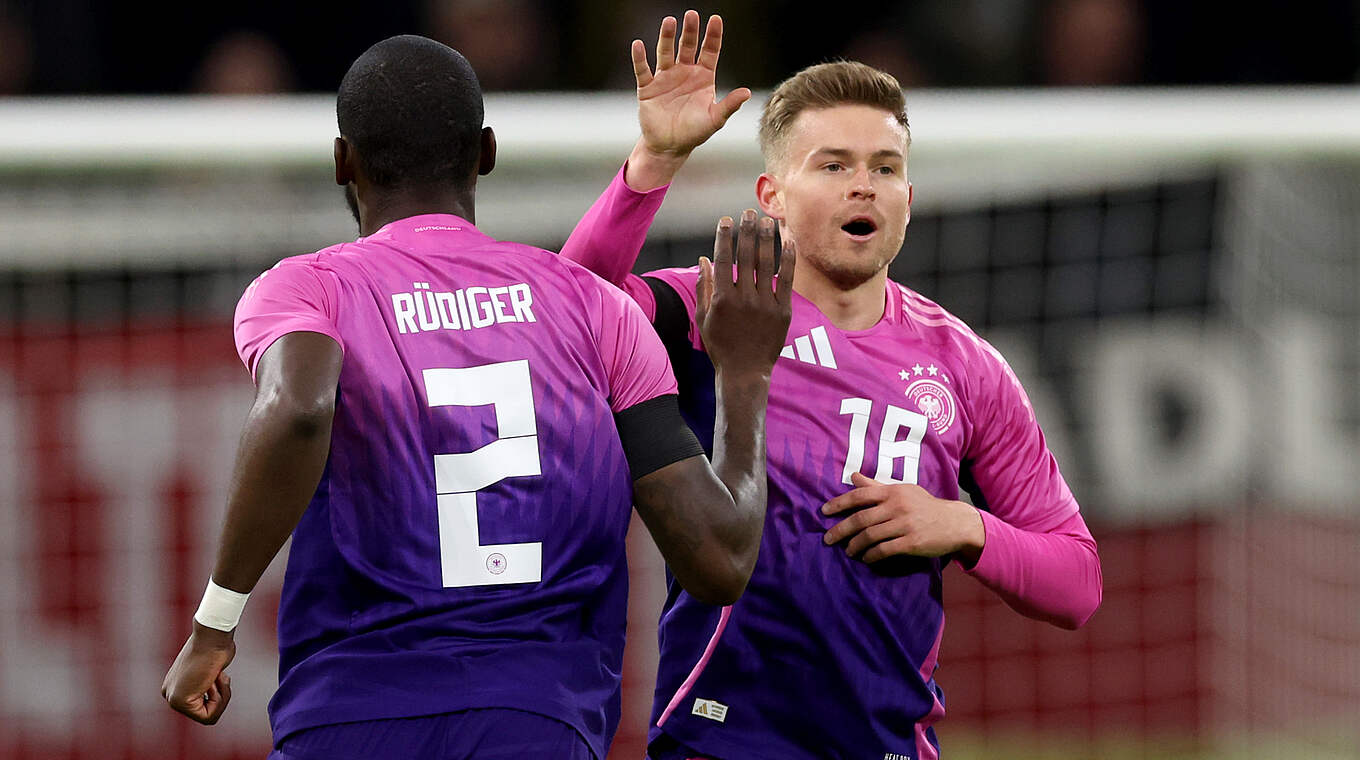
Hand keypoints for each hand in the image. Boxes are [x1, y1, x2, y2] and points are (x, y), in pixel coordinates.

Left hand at [162, 622, 236, 724]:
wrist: (212, 636)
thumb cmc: (216, 645)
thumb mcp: (212, 665)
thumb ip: (209, 678)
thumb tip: (213, 677)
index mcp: (175, 686)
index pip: (202, 705)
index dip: (219, 693)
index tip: (217, 674)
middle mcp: (170, 694)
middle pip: (205, 712)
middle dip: (220, 696)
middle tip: (219, 675)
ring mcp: (172, 699)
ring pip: (208, 716)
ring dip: (222, 698)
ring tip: (218, 677)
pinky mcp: (179, 701)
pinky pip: (208, 716)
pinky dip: (219, 701)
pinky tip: (214, 681)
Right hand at [626, 11, 750, 189]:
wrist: (669, 146)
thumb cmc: (694, 132)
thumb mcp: (715, 119)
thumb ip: (729, 105)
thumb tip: (747, 93)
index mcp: (703, 76)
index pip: (709, 51)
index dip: (713, 35)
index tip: (716, 19)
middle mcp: (684, 72)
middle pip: (688, 46)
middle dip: (690, 31)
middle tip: (691, 14)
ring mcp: (665, 78)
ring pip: (666, 52)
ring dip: (667, 37)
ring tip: (669, 22)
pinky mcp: (648, 88)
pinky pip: (643, 70)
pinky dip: (640, 58)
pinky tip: (638, 45)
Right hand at [697, 210, 793, 378]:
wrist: (745, 372)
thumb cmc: (720, 346)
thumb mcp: (702, 318)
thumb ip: (703, 287)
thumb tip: (703, 258)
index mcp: (722, 299)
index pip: (723, 259)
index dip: (725, 237)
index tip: (727, 220)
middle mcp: (743, 298)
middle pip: (746, 256)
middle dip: (747, 231)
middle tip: (749, 212)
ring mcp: (765, 304)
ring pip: (767, 264)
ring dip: (767, 239)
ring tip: (768, 221)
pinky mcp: (782, 311)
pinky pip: (786, 280)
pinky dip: (788, 259)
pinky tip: (789, 241)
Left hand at [822, 472, 984, 563]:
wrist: (955, 523)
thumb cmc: (925, 506)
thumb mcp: (903, 491)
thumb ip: (877, 486)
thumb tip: (854, 476)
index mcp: (893, 492)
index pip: (860, 495)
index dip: (839, 503)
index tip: (824, 512)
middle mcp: (897, 506)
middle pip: (861, 518)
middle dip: (841, 529)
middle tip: (828, 538)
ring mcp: (905, 525)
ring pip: (870, 536)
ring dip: (855, 545)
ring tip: (848, 551)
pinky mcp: (912, 542)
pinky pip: (885, 550)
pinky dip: (871, 555)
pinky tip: (866, 558)